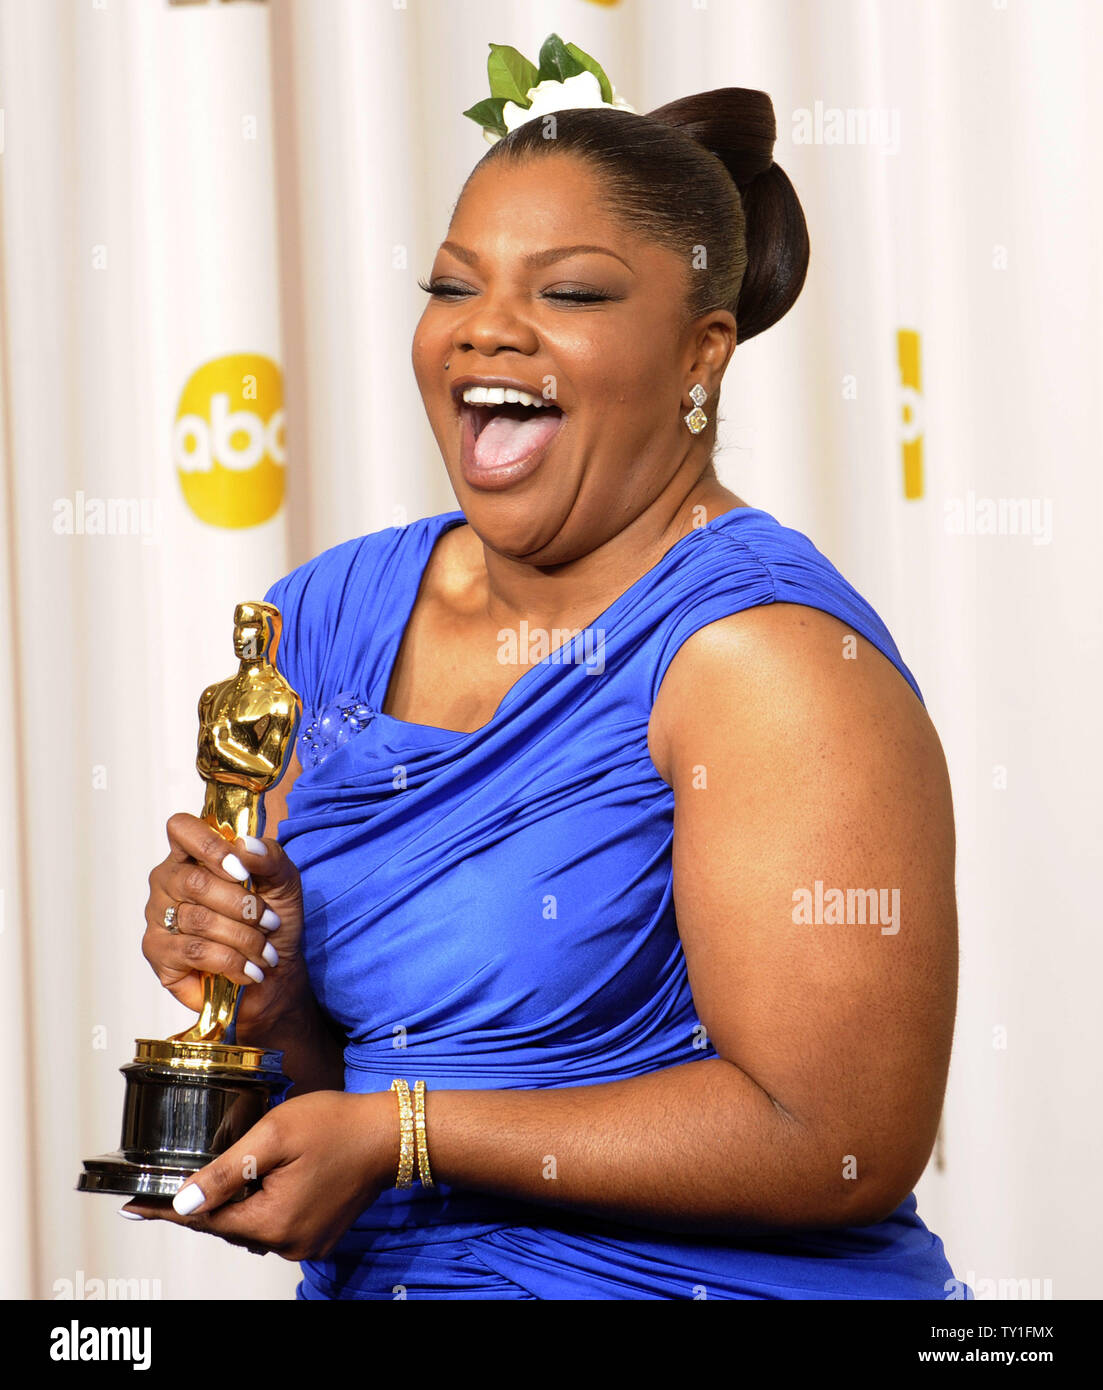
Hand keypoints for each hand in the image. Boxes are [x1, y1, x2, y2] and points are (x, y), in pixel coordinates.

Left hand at [122, 1091, 398, 1260]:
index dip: (167, 1212)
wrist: (389, 1133)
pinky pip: (275, 1224)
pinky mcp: (318, 1234)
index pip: (205, 1221)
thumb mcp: (273, 1135)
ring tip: (228, 1170)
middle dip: (206, 1202)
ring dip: (236, 1201)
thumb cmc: (336, 1124)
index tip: (133, 1207)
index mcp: (273, 1221)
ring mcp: (306, 1242)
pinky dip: (261, 1205)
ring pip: (251, 1225)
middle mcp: (288, 1242)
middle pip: (227, 1225)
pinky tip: (262, 1178)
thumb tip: (183, 1204)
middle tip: (177, 1179)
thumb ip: (224, 1171)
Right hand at [142, 812, 309, 1032]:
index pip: (182, 828)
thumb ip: (269, 856)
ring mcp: (158, 916)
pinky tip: (248, 970)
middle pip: (196, 881)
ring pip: (199, 920)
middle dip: (243, 906)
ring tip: (265, 952)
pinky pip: (194, 952)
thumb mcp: (284, 882)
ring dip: (244, 938)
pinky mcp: (157, 953)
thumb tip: (245, 845)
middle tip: (270, 923)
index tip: (242, 872)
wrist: (273, 974)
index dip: (211, 847)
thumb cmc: (272, 921)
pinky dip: (231, 962)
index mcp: (193, 854)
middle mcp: (167, 881)